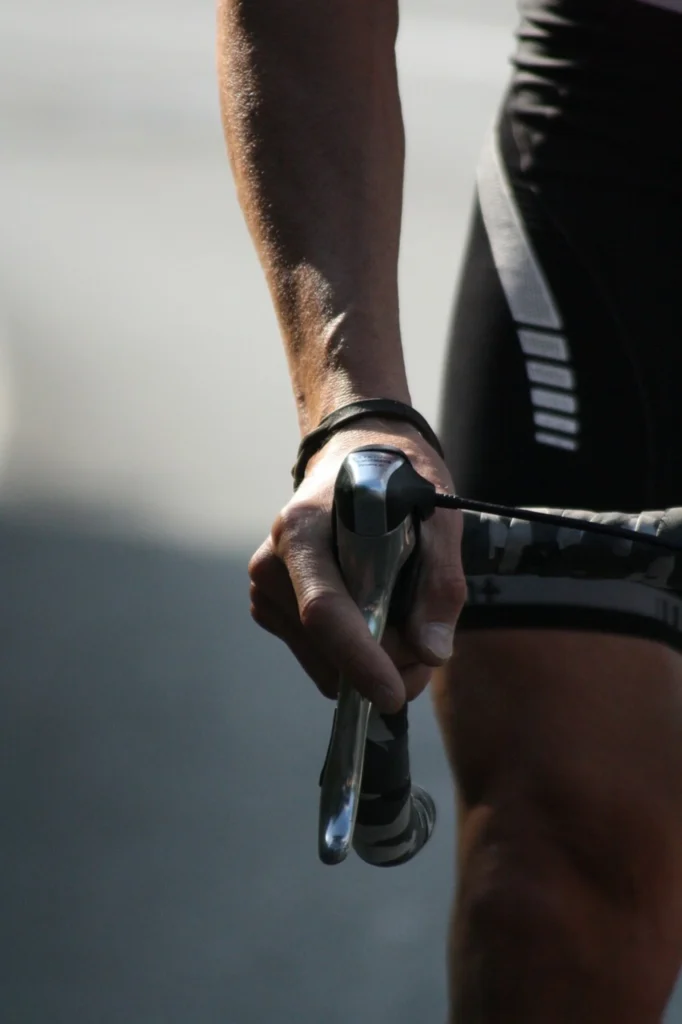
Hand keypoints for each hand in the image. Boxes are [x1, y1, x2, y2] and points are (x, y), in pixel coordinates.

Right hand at [249, 420, 466, 712]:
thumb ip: (439, 582)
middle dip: (385, 664)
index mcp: (304, 530)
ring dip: (371, 661)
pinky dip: (352, 654)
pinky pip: (316, 657)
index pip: (324, 610)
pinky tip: (371, 611)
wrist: (353, 451)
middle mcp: (272, 561)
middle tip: (428, 643)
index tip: (392, 695)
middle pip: (327, 648)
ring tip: (401, 617)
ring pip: (323, 663)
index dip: (358, 660)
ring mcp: (266, 586)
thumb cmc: (396, 476)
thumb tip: (431, 652)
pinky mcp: (268, 606)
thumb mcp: (437, 515)